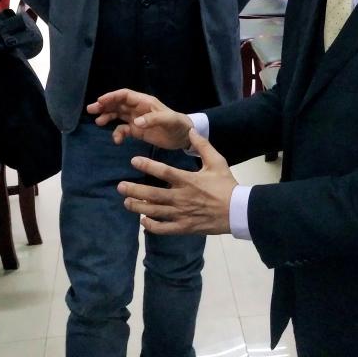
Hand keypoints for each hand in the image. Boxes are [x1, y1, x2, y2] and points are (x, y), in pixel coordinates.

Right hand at [87, 88, 193, 148]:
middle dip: (104, 105)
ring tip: (98, 122)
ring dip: (107, 117)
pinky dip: (118, 134)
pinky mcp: (137, 131)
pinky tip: (116, 141)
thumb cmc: (178, 124)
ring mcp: (136, 119)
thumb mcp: (168, 120)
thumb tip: (136, 122)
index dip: (112, 96)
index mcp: (145, 102)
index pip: (125, 95)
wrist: (184, 137)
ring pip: (118, 115)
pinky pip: (123, 130)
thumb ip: (152, 120)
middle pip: (118, 103)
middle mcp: (138, 108)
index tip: (100, 101)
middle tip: (91, 109)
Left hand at [117, 129, 236, 234]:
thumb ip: (203, 146)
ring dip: (139, 207)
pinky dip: (152, 226)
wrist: (237, 211)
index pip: (164, 172)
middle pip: (153, 194)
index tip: (133, 160)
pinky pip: (164, 228)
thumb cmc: (226, 185)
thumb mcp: (217, 162)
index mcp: (188, 180)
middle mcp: (181, 197)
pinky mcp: (184, 227)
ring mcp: (182, 214)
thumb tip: (191, 130)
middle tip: (120, 187)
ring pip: (155, 211)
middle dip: (135, 190)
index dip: (148, 165)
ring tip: (127, 202)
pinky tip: (143, 221)